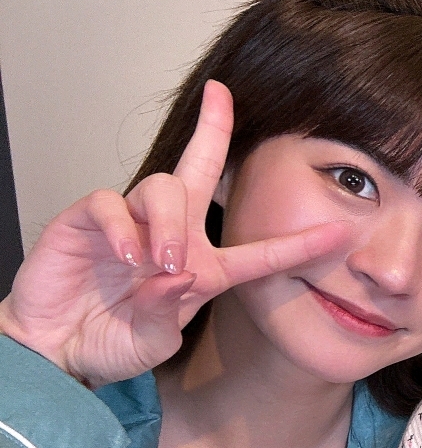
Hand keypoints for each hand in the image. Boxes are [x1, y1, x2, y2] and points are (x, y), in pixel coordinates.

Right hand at [0, 81, 350, 385]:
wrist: (57, 349)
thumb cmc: (111, 341)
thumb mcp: (152, 341)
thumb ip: (168, 312)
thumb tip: (180, 273)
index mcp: (204, 267)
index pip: (258, 251)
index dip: (298, 244)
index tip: (338, 231)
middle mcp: (171, 235)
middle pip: (199, 168)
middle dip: (212, 127)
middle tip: (221, 98)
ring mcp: (128, 224)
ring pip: (160, 188)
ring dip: (167, 223)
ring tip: (160, 263)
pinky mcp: (84, 221)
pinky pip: (108, 204)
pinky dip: (120, 227)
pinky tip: (127, 257)